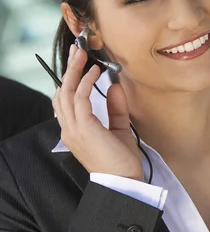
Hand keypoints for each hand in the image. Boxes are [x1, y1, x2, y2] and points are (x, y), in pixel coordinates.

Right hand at [53, 44, 143, 180]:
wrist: (124, 180)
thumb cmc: (121, 160)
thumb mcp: (119, 129)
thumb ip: (115, 108)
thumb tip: (114, 86)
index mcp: (74, 131)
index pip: (64, 101)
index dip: (69, 80)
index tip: (78, 63)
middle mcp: (69, 129)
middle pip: (62, 92)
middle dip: (69, 70)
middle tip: (77, 51)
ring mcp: (73, 129)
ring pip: (67, 92)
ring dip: (75, 70)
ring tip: (83, 54)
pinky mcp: (83, 127)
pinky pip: (80, 98)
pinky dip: (86, 82)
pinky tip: (95, 71)